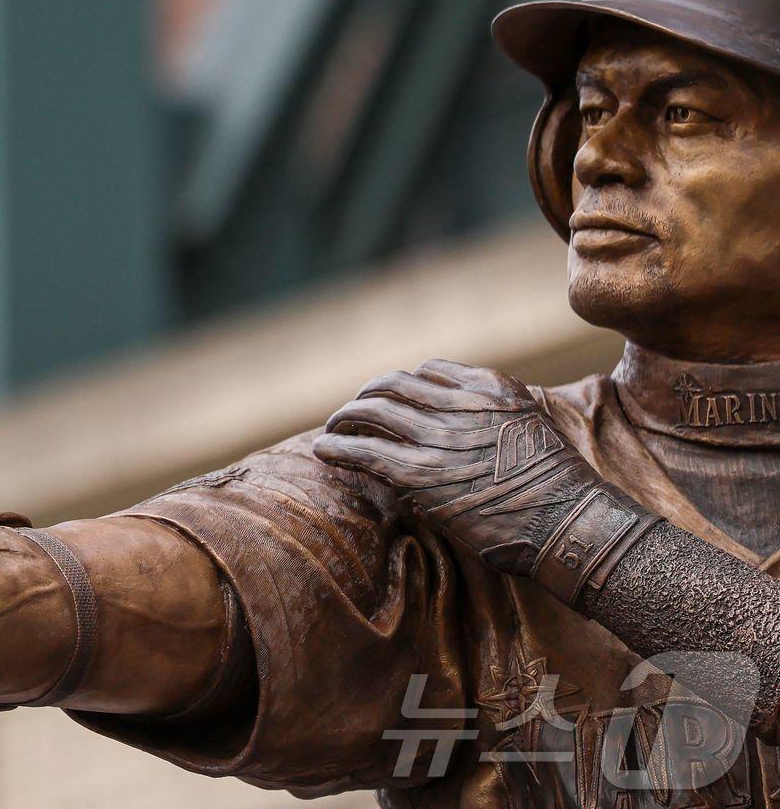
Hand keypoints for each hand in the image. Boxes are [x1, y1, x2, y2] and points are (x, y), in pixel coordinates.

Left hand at [313, 360, 657, 603]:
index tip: (391, 397)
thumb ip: (494, 414)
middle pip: (393, 384)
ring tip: (333, 429)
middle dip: (367, 395)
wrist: (572, 523)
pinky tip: (323, 451)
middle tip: (353, 412)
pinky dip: (337, 447)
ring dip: (345, 418)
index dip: (403, 384)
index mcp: (489, 387)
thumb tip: (461, 419)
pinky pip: (364, 452)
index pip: (429, 370)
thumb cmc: (559, 487)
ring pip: (372, 411)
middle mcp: (460, 404)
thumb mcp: (532, 426)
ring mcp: (438, 438)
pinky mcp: (420, 475)